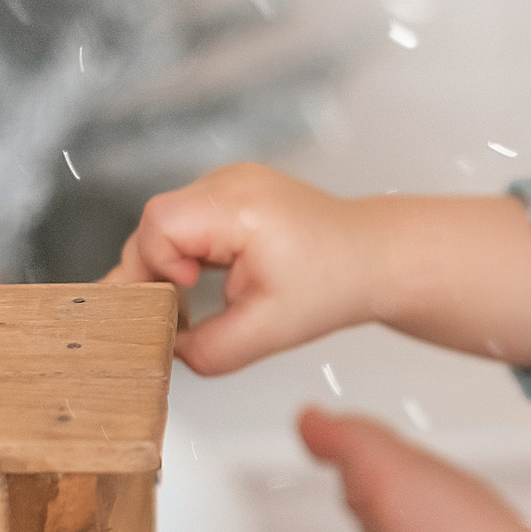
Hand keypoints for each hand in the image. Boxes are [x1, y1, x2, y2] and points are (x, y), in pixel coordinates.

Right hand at [102, 163, 373, 374]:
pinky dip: (186, 249)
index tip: (186, 293)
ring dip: (170, 260)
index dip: (156, 265)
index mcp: (240, 207)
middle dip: (157, 269)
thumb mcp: (265, 333)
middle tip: (179, 307)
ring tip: (196, 291)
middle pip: (156, 220)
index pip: (159, 224)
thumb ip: (206, 350)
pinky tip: (205, 274)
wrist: (373, 259)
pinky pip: (187, 218)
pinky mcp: (233, 191)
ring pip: (167, 220)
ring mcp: (232, 180)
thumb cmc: (334, 284)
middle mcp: (232, 182)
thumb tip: (167, 350)